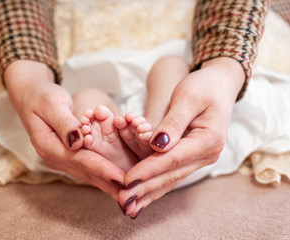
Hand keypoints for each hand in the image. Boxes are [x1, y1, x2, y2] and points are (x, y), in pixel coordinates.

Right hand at [4, 60, 125, 199]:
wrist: (31, 97)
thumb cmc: (42, 97)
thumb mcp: (52, 104)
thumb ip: (65, 123)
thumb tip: (77, 142)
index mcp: (48, 145)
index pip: (80, 160)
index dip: (102, 168)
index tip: (121, 177)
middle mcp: (54, 157)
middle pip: (85, 172)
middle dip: (108, 183)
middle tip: (131, 194)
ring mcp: (59, 159)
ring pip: (86, 174)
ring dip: (106, 183)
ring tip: (127, 192)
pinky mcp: (66, 156)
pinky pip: (86, 168)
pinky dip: (101, 175)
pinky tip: (115, 182)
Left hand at [118, 57, 245, 217]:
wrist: (218, 85)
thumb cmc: (203, 87)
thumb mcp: (187, 98)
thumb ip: (173, 123)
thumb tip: (157, 146)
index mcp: (208, 139)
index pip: (173, 159)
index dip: (149, 170)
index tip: (127, 180)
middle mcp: (206, 154)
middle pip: (171, 175)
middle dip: (145, 188)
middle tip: (122, 200)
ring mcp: (200, 158)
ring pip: (170, 179)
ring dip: (149, 193)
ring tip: (128, 206)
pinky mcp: (191, 157)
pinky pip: (171, 174)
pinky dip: (155, 185)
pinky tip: (141, 197)